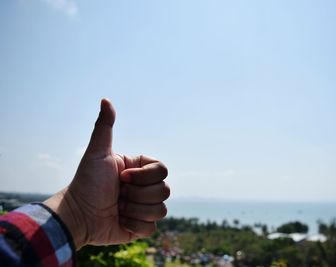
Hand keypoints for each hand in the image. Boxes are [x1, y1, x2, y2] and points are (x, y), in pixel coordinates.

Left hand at [44, 99, 169, 248]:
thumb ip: (104, 127)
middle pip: (165, 191)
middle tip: (118, 194)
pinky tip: (119, 220)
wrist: (78, 215)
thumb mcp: (96, 153)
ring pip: (161, 210)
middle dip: (137, 195)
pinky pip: (152, 228)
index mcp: (140, 169)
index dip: (143, 176)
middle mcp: (145, 187)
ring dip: (135, 210)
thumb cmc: (86, 182)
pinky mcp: (141, 226)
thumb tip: (105, 99)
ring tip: (118, 207)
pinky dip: (133, 225)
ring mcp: (144, 207)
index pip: (162, 170)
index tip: (121, 177)